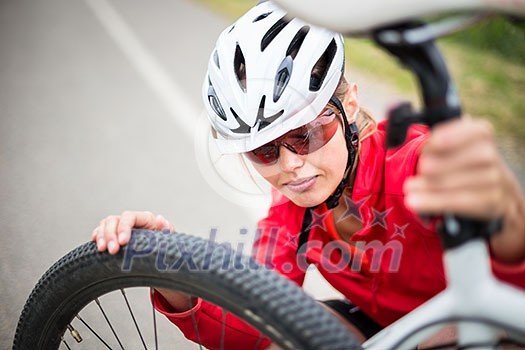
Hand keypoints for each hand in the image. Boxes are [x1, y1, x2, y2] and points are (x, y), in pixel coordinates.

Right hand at [91, 211, 173, 254]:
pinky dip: (97, 236)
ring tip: (103, 250)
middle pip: (114, 220)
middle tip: (113, 251)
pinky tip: (97, 245)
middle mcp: (130, 220)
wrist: (160, 257)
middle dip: (111, 235)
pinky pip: (100, 231)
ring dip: (102, 236)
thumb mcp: (169, 239)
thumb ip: (166, 229)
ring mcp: (120, 227)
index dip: (124, 227)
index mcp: (145, 218)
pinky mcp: (112, 235)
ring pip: (105, 224)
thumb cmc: (164, 246)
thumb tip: (161, 220)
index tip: (123, 242)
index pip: (129, 217)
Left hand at [404, 117, 524, 261]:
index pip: (477, 131)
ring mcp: (495, 181)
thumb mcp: (450, 147)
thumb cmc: (459, 164)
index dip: (453, 136)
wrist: (492, 194)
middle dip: (442, 164)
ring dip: (432, 186)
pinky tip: (415, 202)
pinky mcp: (490, 203)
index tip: (431, 143)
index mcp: (482, 135)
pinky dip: (435, 202)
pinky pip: (461, 202)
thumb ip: (434, 140)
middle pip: (473, 158)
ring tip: (409, 188)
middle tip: (421, 169)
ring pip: (463, 183)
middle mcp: (492, 157)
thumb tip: (401, 130)